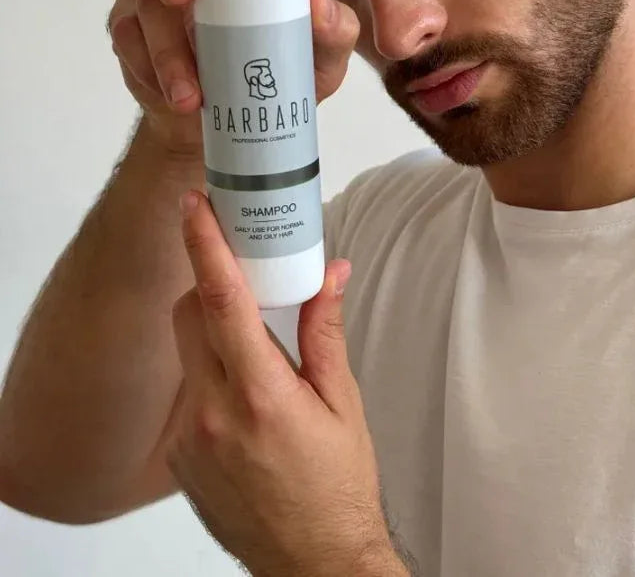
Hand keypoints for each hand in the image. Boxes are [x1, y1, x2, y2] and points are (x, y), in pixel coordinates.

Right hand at [107, 0, 359, 157]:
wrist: (219, 133)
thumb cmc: (274, 83)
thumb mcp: (319, 64)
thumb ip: (332, 32)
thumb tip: (317, 0)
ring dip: (169, 47)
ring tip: (194, 96)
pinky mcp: (129, 28)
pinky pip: (129, 37)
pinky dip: (151, 70)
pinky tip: (174, 96)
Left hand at [167, 190, 401, 576]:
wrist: (314, 563)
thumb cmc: (337, 487)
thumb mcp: (343, 404)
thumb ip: (325, 331)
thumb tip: (330, 273)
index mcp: (261, 395)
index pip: (222, 300)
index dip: (205, 245)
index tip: (194, 206)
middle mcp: (213, 415)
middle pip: (190, 315)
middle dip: (210, 286)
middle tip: (244, 282)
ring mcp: (189, 438)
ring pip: (184, 351)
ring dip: (211, 332)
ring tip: (254, 352)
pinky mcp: (179, 456)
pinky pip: (185, 390)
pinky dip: (208, 374)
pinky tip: (242, 398)